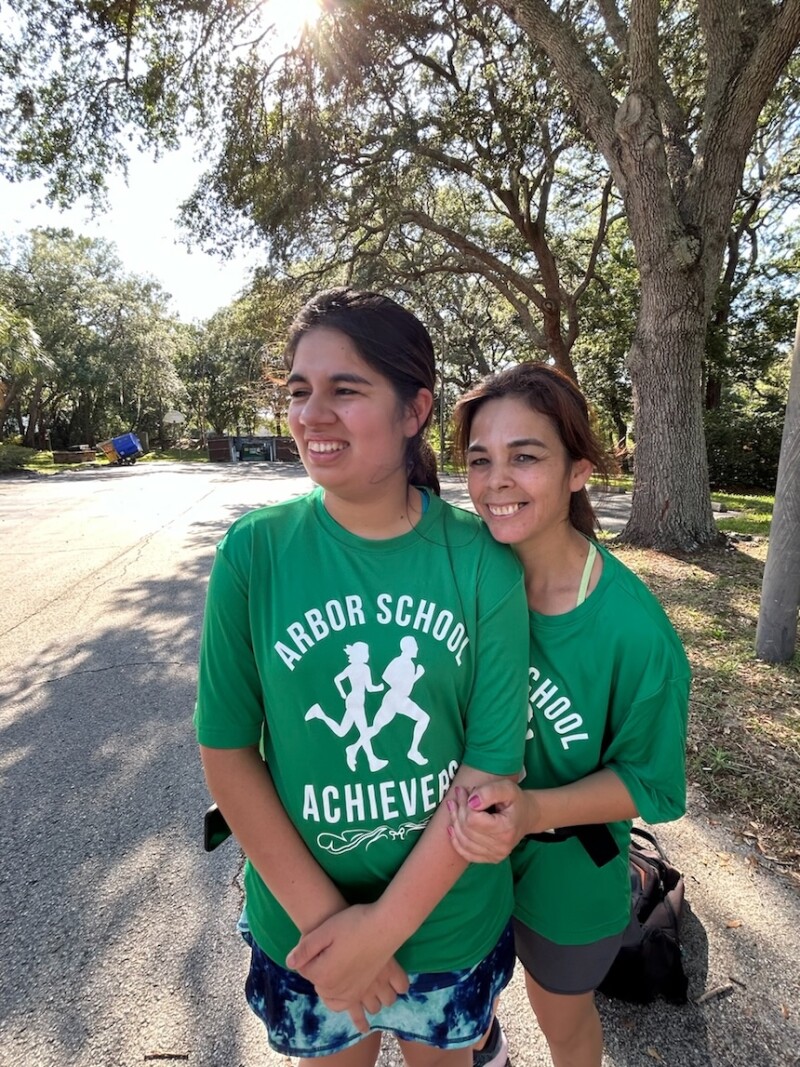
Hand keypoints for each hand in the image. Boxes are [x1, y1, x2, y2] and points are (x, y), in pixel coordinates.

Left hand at [286, 904, 408, 1006]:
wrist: (385, 925)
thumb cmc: (353, 924)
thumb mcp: (324, 930)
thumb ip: (305, 949)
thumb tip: (290, 963)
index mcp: (323, 975)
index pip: (304, 969)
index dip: (309, 954)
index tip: (318, 941)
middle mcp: (337, 990)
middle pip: (318, 984)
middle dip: (319, 970)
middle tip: (328, 951)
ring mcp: (353, 992)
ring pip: (332, 1000)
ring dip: (329, 990)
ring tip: (334, 972)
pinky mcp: (366, 990)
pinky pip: (349, 1004)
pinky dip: (345, 1000)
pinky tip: (346, 988)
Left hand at [446, 781, 532, 862]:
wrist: (527, 816)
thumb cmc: (516, 801)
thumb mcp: (507, 788)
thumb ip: (489, 791)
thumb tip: (471, 802)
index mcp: (506, 830)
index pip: (473, 820)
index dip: (466, 804)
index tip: (467, 791)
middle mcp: (501, 847)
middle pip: (467, 829)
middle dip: (459, 809)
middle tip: (459, 793)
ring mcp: (495, 855)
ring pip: (463, 840)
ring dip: (455, 821)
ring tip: (454, 804)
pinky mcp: (489, 859)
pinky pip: (465, 853)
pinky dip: (455, 839)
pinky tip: (451, 827)